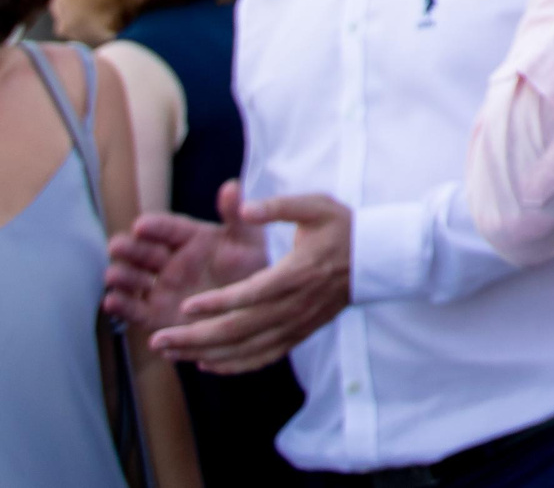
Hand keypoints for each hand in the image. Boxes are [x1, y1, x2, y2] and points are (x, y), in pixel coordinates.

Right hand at [105, 180, 268, 335]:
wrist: (253, 305)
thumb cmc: (250, 266)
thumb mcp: (248, 239)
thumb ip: (236, 215)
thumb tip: (232, 185)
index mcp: (189, 238)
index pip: (167, 229)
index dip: (154, 226)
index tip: (141, 224)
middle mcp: (169, 261)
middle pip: (144, 252)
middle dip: (129, 248)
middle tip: (117, 246)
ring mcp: (161, 287)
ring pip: (134, 280)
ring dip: (122, 276)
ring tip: (113, 274)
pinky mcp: (156, 314)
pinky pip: (135, 310)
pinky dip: (121, 306)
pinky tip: (111, 301)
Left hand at [149, 190, 352, 373]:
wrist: (377, 260)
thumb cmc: (342, 229)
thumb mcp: (315, 206)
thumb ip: (279, 206)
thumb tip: (246, 208)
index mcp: (296, 274)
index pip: (252, 294)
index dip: (218, 303)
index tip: (185, 306)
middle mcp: (294, 305)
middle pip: (240, 329)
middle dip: (195, 338)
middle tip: (159, 339)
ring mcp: (297, 324)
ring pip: (246, 348)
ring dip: (205, 354)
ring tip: (170, 353)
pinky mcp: (299, 333)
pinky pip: (264, 357)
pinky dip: (234, 365)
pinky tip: (207, 365)